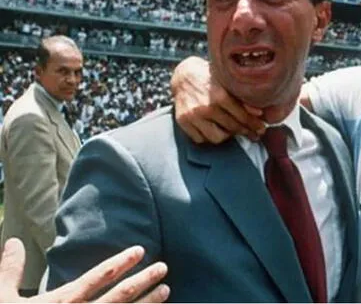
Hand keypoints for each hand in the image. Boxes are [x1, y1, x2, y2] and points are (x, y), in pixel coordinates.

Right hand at [0, 238, 168, 302]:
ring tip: (166, 289)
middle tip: (163, 267)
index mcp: (62, 302)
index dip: (120, 262)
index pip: (98, 277)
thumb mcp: (3, 300)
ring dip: (148, 303)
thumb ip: (11, 270)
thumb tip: (13, 241)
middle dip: (143, 280)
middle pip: (120, 295)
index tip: (139, 250)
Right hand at [171, 56, 265, 143]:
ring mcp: (193, 116)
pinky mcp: (183, 122)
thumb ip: (242, 98)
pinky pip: (200, 139)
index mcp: (219, 96)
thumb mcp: (227, 83)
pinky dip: (208, 136)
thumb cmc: (209, 78)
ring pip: (216, 138)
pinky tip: (213, 128)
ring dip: (226, 135)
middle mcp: (206, 107)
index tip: (261, 129)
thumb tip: (260, 113)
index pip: (242, 117)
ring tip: (230, 129)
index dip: (254, 125)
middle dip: (245, 132)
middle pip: (232, 128)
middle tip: (252, 133)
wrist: (183, 75)